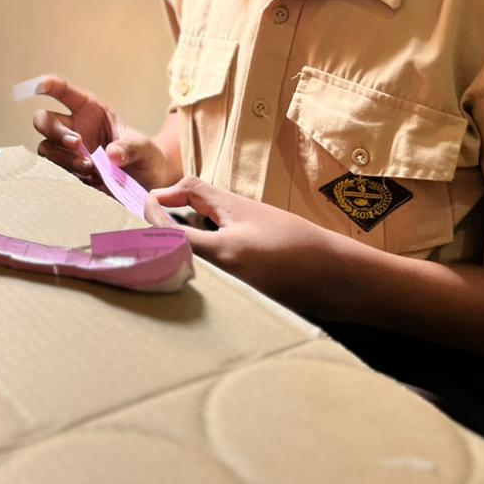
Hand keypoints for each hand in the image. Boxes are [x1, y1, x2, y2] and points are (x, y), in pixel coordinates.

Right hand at [32, 75, 172, 189]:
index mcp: (91, 110)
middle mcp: (75, 127)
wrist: (147, 183)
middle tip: (78, 144)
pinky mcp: (70, 171)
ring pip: (46, 147)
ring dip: (63, 157)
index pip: (64, 92)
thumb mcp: (144, 148)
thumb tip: (112, 155)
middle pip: (44, 120)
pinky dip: (68, 173)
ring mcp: (69, 151)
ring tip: (89, 167)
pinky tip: (89, 178)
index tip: (40, 86)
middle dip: (55, 131)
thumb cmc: (144, 156)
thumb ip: (130, 148)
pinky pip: (55, 170)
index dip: (49, 86)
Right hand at [145, 175, 344, 313]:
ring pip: (211, 243)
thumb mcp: (229, 251)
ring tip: (172, 274)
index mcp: (229, 206)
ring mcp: (254, 243)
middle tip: (150, 250)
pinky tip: (209, 295)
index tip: (137, 215)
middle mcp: (240, 220)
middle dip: (172, 229)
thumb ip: (187, 240)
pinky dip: (212, 274)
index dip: (161, 198)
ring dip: (192, 254)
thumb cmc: (288, 260)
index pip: (187, 188)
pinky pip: (228, 265)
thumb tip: (148, 228)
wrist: (345, 282)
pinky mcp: (266, 267)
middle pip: (196, 216)